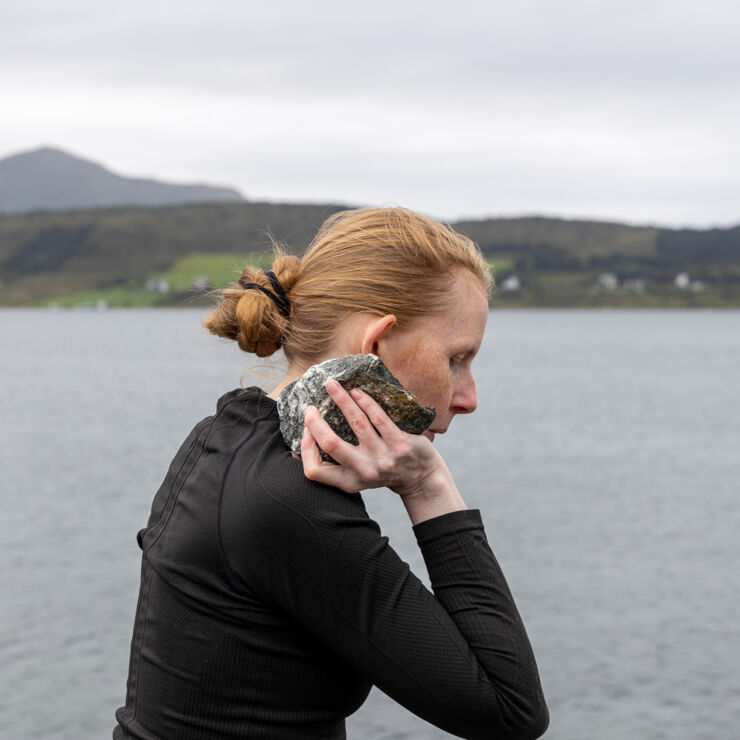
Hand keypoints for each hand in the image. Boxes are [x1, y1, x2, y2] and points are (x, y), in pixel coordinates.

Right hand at [300, 379, 453, 498]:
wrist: (422, 478)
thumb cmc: (383, 471)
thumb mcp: (357, 476)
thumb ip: (337, 464)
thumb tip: (305, 442)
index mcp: (349, 482)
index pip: (314, 471)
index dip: (305, 448)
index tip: (307, 429)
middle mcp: (364, 472)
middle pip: (331, 444)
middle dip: (316, 422)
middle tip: (310, 406)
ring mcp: (384, 458)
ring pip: (357, 423)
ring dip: (341, 400)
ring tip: (333, 386)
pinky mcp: (401, 445)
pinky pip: (379, 417)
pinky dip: (365, 401)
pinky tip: (357, 392)